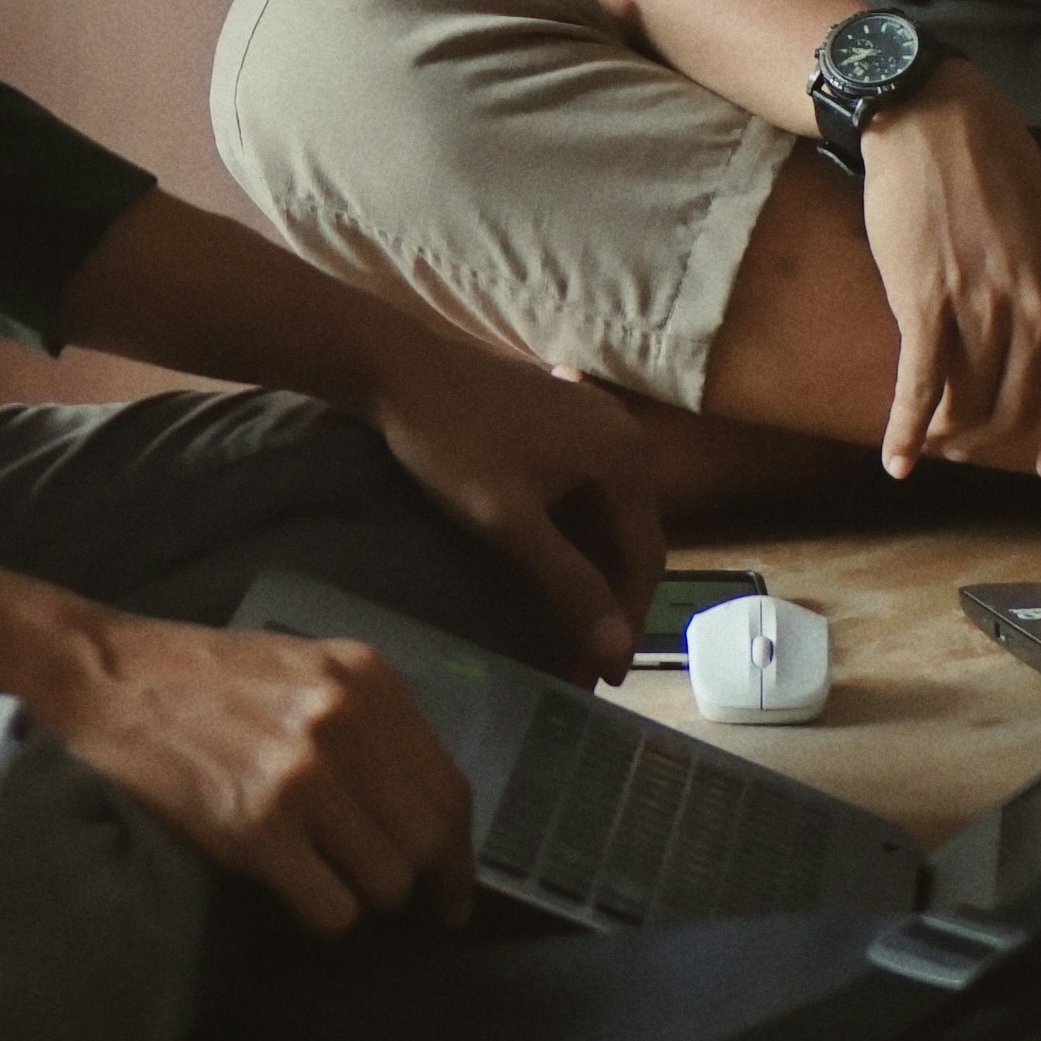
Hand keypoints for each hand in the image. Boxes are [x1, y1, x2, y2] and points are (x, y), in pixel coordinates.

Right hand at [31, 606, 477, 933]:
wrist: (108, 677)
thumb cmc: (204, 677)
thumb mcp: (307, 668)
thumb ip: (369, 719)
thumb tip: (420, 805)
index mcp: (367, 679)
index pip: (450, 787)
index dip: (460, 852)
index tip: (454, 888)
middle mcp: (347, 722)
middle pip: (427, 841)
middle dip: (419, 883)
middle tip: (405, 906)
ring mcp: (305, 776)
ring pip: (384, 882)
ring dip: (361, 896)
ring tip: (324, 877)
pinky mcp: (260, 826)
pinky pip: (331, 908)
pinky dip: (321, 914)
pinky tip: (292, 888)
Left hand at [357, 337, 666, 676]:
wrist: (396, 364)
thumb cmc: (453, 445)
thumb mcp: (510, 523)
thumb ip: (570, 585)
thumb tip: (618, 650)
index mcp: (625, 458)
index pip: (645, 559)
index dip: (626, 621)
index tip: (604, 676)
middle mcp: (623, 434)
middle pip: (629, 536)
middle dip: (607, 600)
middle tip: (580, 659)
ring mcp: (591, 419)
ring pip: (603, 513)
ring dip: (588, 567)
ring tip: (563, 619)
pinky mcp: (559, 416)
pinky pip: (581, 487)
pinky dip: (570, 531)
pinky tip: (548, 561)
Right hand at [859, 80, 1040, 478]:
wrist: (938, 124)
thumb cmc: (1002, 171)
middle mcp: (1040, 311)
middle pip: (1019, 411)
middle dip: (992, 439)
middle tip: (969, 445)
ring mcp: (983, 310)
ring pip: (970, 405)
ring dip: (949, 436)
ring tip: (935, 440)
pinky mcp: (926, 304)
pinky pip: (919, 389)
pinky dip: (907, 433)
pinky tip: (898, 459)